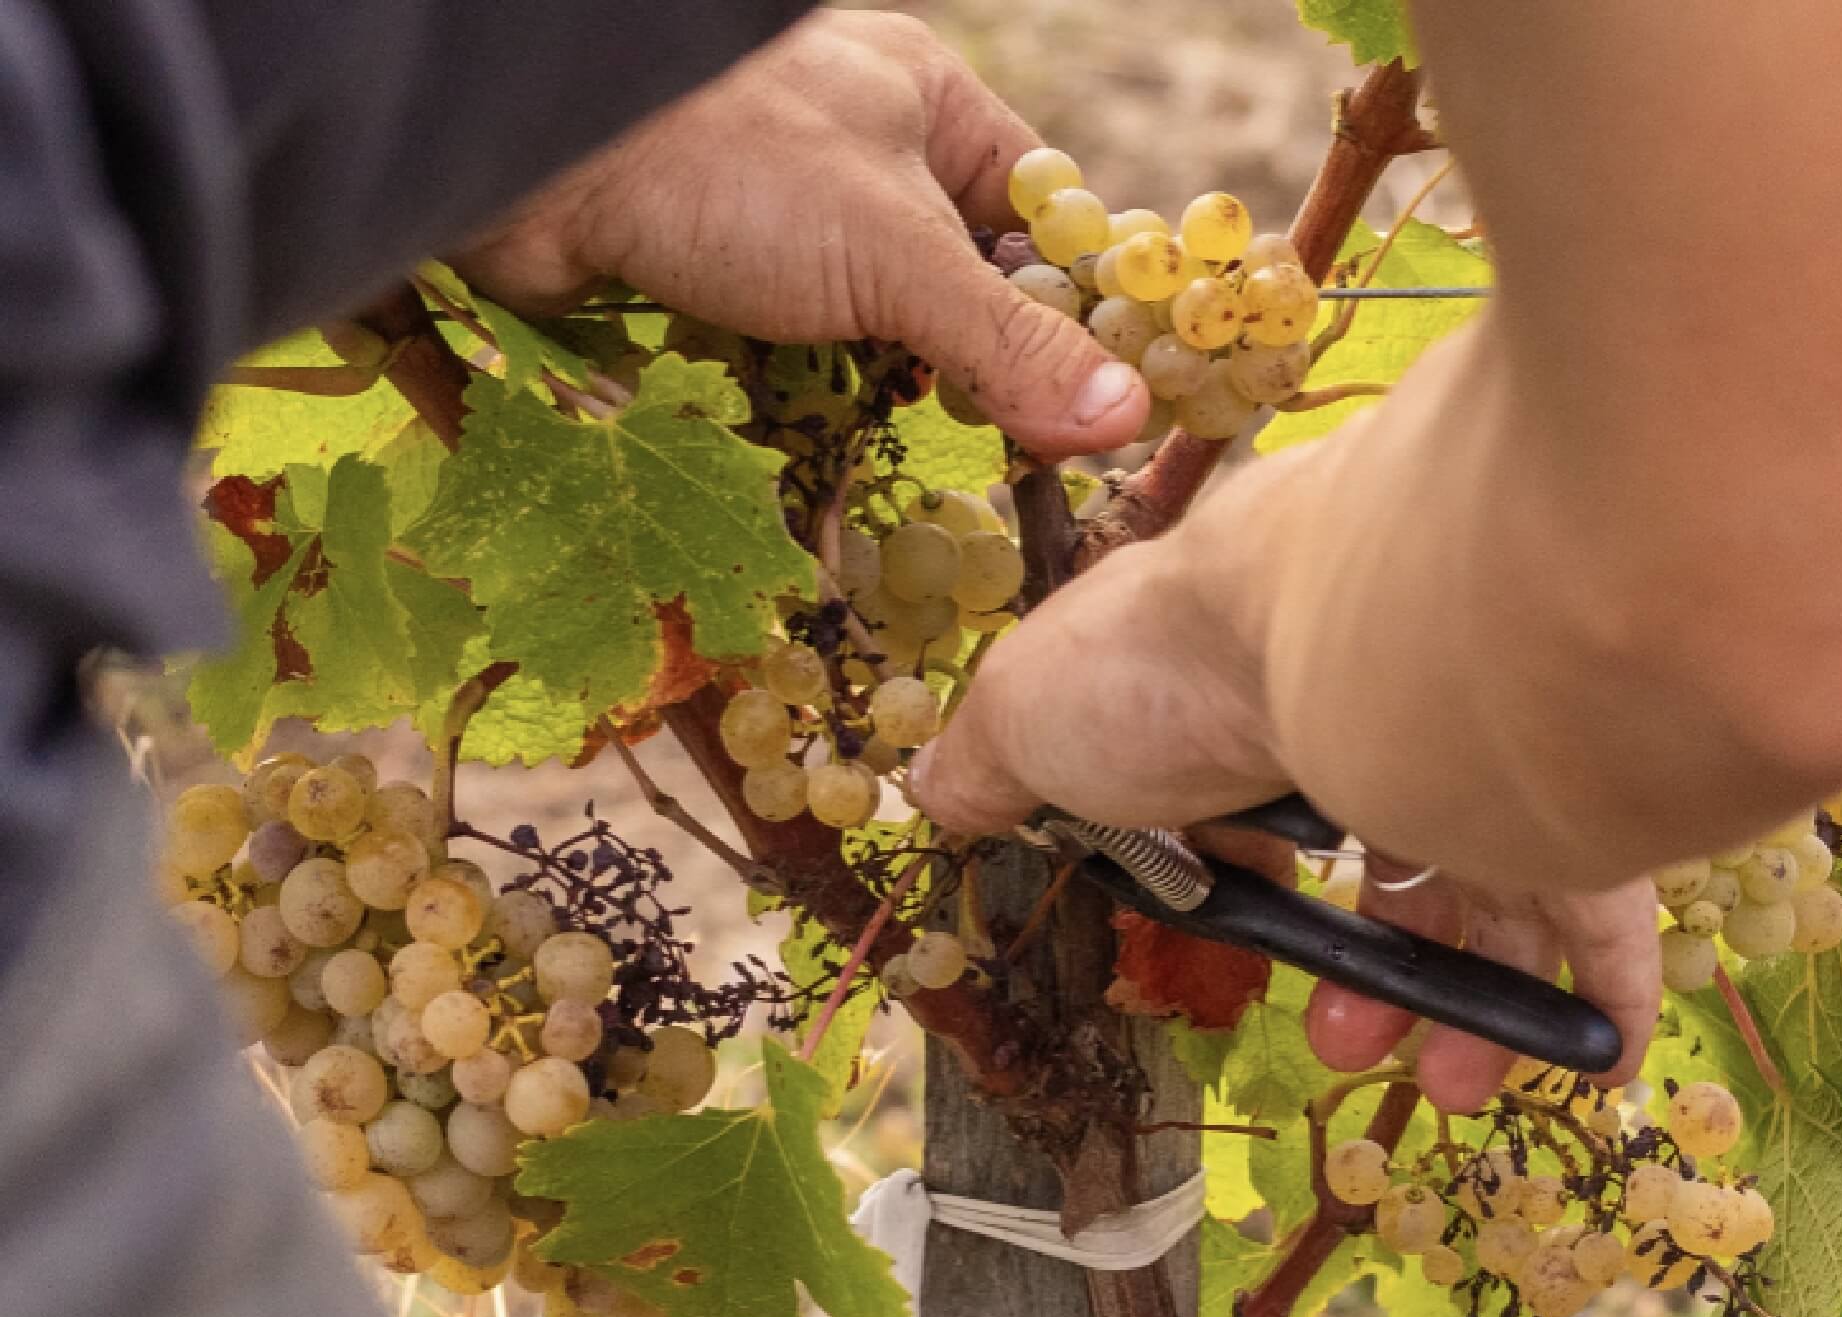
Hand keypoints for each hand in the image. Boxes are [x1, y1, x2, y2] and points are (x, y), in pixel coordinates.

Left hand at [453, 9, 1147, 459]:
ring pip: (865, 338)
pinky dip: (802, 423)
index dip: (1068, 313)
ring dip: (881, 413)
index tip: (1094, 412)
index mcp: (926, 111)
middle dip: (968, 380)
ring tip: (915, 489)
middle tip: (1003, 469)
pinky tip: (824, 480)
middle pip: (950, 293)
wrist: (528, 158)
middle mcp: (857, 162)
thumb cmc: (732, 160)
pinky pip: (782, 368)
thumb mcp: (896, 252)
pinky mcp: (707, 287)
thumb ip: (1006, 342)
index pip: (1034, 221)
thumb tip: (1121, 418)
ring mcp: (777, 226)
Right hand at [908, 441, 1663, 1104]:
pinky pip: (1610, 911)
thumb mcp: (1027, 716)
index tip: (1222, 921)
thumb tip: (936, 788)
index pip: (1262, 788)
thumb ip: (989, 765)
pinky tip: (1589, 1058)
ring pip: (1487, 897)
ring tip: (1440, 1085)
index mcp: (1248, 684)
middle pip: (1380, 852)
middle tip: (1346, 1043)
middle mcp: (1373, 702)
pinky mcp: (1572, 793)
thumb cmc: (1161, 668)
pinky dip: (1600, 995)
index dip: (1244, 873)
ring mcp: (1480, 744)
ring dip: (1459, 1010)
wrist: (1320, 630)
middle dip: (1361, 969)